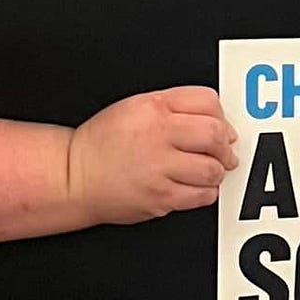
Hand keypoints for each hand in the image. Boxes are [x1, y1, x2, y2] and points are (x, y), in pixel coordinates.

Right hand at [67, 86, 236, 223]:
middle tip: (222, 151)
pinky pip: (201, 196)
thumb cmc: (103, 143)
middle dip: (224, 145)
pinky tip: (194, 186)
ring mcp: (159, 169)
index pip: (207, 101)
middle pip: (214, 134)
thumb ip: (175, 106)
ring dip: (216, 171)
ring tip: (206, 170)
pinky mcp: (160, 198)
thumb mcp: (135, 106)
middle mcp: (157, 136)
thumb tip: (216, 121)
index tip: (220, 126)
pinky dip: (206, 192)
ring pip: (212, 169)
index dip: (220, 115)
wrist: (75, 176)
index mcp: (153, 108)